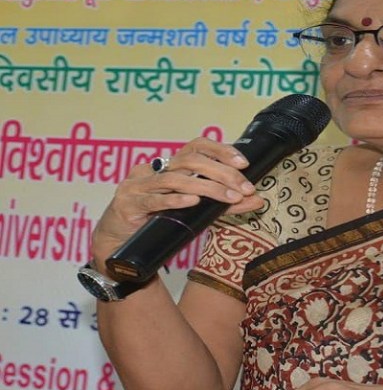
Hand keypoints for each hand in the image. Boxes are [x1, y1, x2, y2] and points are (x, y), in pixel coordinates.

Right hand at [91, 137, 263, 264]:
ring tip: (229, 197)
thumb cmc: (159, 222)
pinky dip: (175, 199)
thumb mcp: (196, 210)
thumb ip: (225, 204)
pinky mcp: (129, 204)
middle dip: (222, 172)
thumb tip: (258, 200)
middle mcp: (154, 170)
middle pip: (191, 160)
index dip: (221, 150)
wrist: (119, 244)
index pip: (197, 145)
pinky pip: (154, 199)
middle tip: (244, 188)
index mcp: (170, 166)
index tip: (244, 163)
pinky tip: (192, 201)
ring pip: (175, 179)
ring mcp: (139, 186)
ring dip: (207, 188)